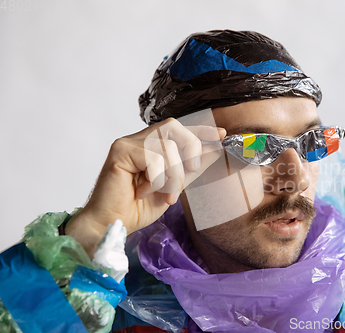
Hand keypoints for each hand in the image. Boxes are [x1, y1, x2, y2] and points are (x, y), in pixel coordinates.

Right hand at [66, 117, 225, 256]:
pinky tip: (145, 191)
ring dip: (173, 175)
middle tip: (192, 170)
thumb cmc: (137, 208)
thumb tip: (214, 151)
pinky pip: (153, 157)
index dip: (201, 130)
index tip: (222, 135)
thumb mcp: (173, 187)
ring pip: (166, 146)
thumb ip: (191, 169)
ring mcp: (127, 143)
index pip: (178, 129)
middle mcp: (138, 141)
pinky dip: (157, 178)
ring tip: (165, 195)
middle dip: (190, 147)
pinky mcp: (120, 151)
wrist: (113, 225)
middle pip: (173, 127)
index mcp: (150, 147)